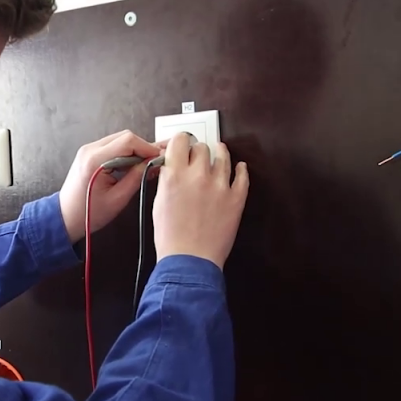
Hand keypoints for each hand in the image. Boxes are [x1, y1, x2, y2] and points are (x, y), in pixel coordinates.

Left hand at [59, 130, 162, 242]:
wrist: (66, 217)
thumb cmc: (88, 213)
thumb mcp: (118, 199)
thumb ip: (137, 178)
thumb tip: (152, 164)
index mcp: (94, 160)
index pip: (128, 141)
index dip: (147, 147)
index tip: (159, 158)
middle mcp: (90, 150)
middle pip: (125, 136)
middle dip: (143, 148)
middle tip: (155, 162)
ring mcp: (88, 150)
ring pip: (120, 139)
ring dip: (135, 150)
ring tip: (145, 166)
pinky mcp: (90, 153)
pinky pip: (113, 146)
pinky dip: (126, 153)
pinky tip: (133, 166)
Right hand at [153, 133, 248, 268]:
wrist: (189, 260)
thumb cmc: (170, 237)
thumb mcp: (158, 202)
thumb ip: (167, 180)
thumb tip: (173, 167)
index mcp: (175, 175)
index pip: (180, 140)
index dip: (181, 141)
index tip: (183, 144)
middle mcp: (198, 175)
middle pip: (202, 147)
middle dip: (198, 151)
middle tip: (198, 156)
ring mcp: (220, 186)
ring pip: (223, 157)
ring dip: (220, 153)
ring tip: (220, 151)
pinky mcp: (236, 199)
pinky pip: (242, 176)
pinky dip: (241, 170)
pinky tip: (240, 167)